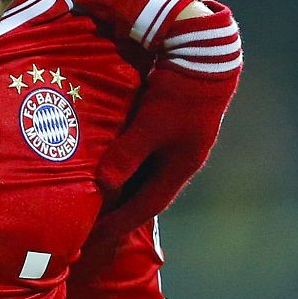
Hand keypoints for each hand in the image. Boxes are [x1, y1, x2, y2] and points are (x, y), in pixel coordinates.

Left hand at [92, 0, 241, 239]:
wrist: (203, 59)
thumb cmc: (177, 94)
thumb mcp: (150, 125)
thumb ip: (128, 154)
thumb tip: (104, 186)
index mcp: (180, 168)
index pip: (147, 206)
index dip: (121, 224)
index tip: (97, 239)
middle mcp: (179, 162)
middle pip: (146, 197)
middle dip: (121, 215)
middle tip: (94, 230)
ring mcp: (176, 146)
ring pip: (144, 178)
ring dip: (122, 193)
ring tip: (97, 206)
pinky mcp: (168, 130)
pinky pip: (143, 159)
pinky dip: (125, 170)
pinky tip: (108, 171)